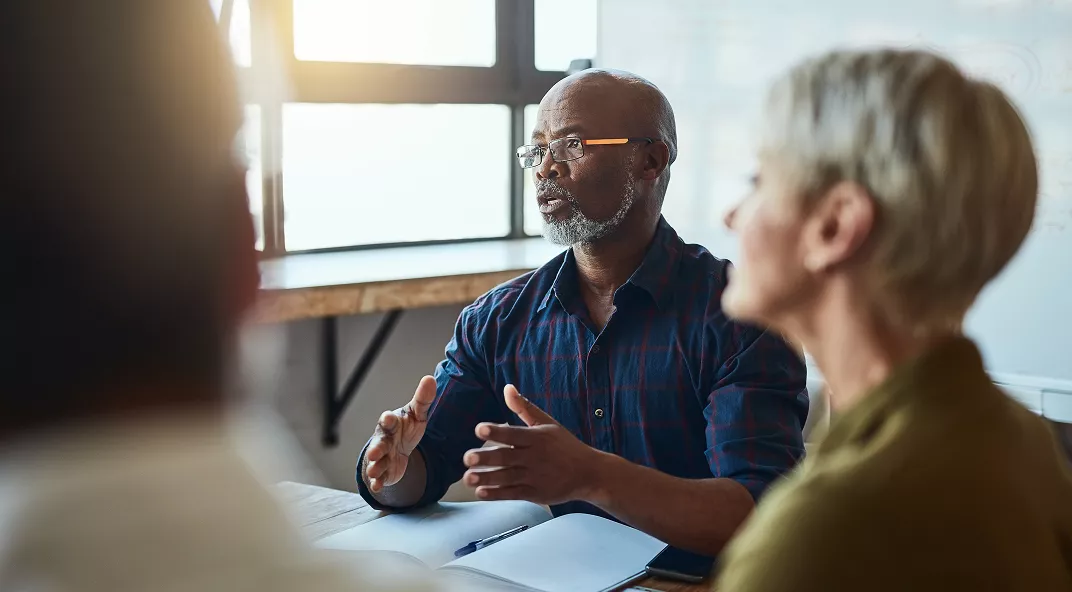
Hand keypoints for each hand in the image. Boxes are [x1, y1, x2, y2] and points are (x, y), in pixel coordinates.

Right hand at [364, 375, 435, 492]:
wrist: (399, 449)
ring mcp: (382, 457)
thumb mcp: (417, 415)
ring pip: (377, 462)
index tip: (388, 417)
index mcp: (391, 424)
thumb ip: (423, 399)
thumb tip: (430, 378)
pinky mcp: (383, 472)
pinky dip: (378, 482)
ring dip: (375, 466)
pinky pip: (379, 477)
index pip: (388, 421)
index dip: (388, 419)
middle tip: (375, 452)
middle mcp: (383, 440)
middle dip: (376, 447)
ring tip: (375, 470)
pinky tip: (378, 486)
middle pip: (379, 443)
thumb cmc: (406, 428)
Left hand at [462, 384, 601, 505]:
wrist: (589, 473)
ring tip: (468, 478)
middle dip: (486, 458)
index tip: (480, 429)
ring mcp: (535, 477)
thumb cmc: (565, 446)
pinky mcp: (535, 493)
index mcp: (536, 438)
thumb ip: (524, 408)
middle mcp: (534, 457)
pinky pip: (513, 494)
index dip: (496, 431)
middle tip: (467, 457)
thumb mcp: (547, 423)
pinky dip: (497, 494)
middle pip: (506, 457)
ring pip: (507, 477)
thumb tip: (507, 388)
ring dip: (486, 478)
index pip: (513, 434)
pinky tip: (481, 492)